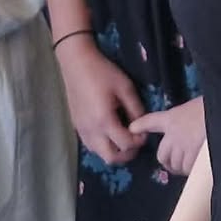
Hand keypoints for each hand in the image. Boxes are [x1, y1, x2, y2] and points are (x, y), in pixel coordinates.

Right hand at [57, 36, 141, 165]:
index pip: (126, 144)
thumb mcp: (125, 87)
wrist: (76, 63)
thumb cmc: (102, 72)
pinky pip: (91, 146)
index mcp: (104, 120)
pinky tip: (109, 133)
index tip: (144, 132)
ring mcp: (81, 130)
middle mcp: (91, 130)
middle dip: (127, 154)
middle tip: (135, 142)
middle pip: (111, 157)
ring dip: (114, 151)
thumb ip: (136, 109)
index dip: (139, 142)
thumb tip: (142, 125)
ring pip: (99, 154)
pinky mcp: (76, 126)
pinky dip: (103, 146)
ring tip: (123, 138)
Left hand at [130, 97, 205, 175]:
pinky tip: (198, 169)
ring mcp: (181, 147)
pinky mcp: (191, 157)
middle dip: (166, 161)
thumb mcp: (199, 105)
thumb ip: (191, 116)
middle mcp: (173, 134)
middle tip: (174, 164)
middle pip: (162, 154)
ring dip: (180, 168)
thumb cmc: (213, 105)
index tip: (132, 129)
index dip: (141, 125)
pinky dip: (192, 171)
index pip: (152, 121)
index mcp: (173, 118)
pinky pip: (188, 168)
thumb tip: (197, 123)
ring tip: (188, 168)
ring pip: (175, 164)